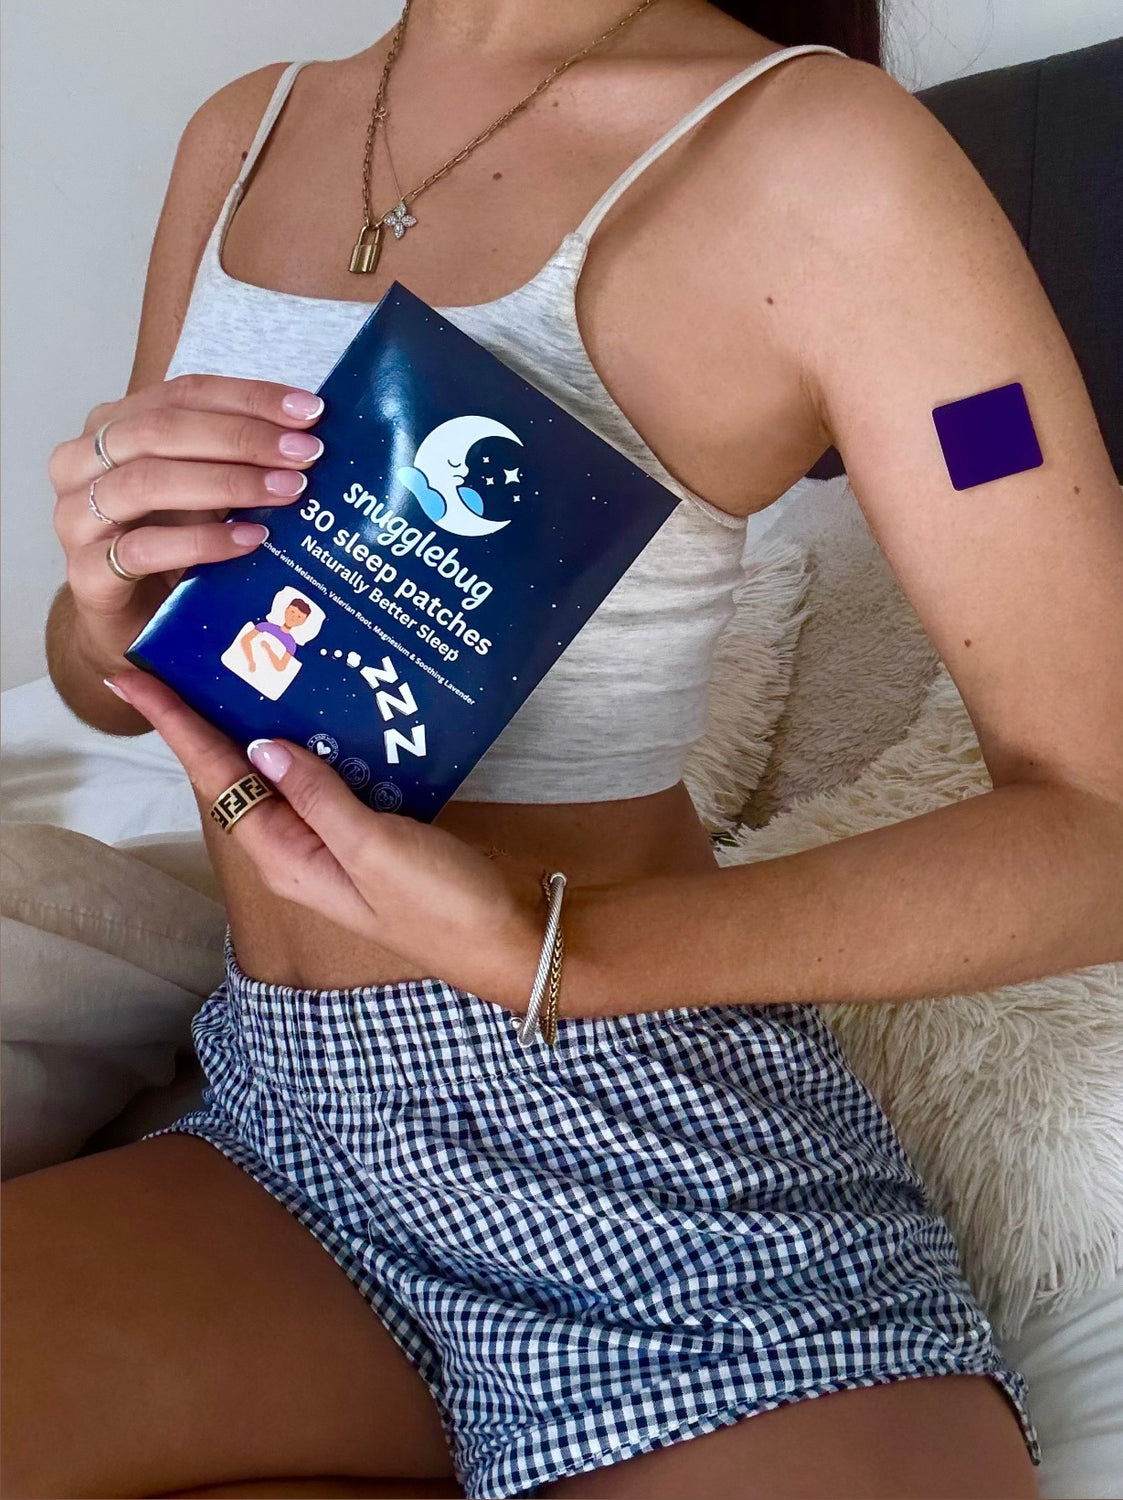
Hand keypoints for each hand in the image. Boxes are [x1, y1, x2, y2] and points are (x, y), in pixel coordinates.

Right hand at [49, 374, 325, 678]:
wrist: (131, 623)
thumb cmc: (168, 547)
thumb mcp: (205, 492)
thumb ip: (236, 461)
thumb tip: (307, 440)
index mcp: (111, 427)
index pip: (183, 393)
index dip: (248, 397)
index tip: (309, 412)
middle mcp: (80, 463)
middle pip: (162, 429)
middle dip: (242, 438)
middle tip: (304, 453)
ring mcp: (75, 518)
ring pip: (146, 482)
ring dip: (227, 483)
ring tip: (286, 491)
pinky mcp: (84, 574)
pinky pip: (143, 549)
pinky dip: (202, 542)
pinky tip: (250, 540)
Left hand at [106, 669, 547, 1010]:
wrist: (505, 939)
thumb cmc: (440, 906)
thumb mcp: (374, 849)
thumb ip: (318, 796)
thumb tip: (261, 745)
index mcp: (285, 856)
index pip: (215, 778)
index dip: (174, 725)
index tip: (129, 677)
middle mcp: (298, 845)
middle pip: (236, 769)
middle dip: (207, 713)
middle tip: (188, 647)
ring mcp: (334, 836)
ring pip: (285, 766)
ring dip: (267, 716)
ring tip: (250, 656)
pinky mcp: (371, 826)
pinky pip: (331, 773)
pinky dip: (324, 734)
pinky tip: (329, 698)